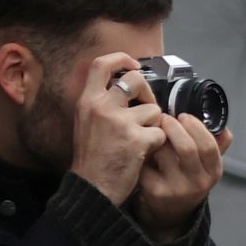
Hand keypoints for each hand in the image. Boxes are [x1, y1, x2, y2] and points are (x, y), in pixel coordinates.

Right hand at [68, 52, 168, 205]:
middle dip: (148, 93)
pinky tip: (144, 152)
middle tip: (146, 108)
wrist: (92, 188)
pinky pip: (160, 132)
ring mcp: (119, 122)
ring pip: (154, 109)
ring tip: (141, 138)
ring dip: (154, 124)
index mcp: (87, 100)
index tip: (132, 64)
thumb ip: (101, 102)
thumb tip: (125, 85)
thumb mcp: (85, 121)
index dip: (120, 58)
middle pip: (135, 80)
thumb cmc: (91, 157)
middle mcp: (101, 106)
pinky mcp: (136, 139)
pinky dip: (157, 143)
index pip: (101, 64)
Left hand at [132, 113, 231, 242]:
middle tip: (163, 117)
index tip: (183, 115)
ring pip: (163, 152)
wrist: (168, 212)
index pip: (209, 147)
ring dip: (156, 135)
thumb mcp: (205, 167)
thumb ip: (216, 147)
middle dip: (173, 127)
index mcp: (213, 173)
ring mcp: (176, 189)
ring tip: (151, 128)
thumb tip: (225, 129)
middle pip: (186, 148)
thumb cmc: (187, 179)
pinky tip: (141, 145)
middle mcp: (198, 183)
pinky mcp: (154, 190)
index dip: (196, 127)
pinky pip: (146, 161)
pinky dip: (143, 149)